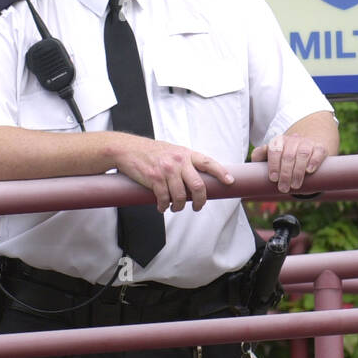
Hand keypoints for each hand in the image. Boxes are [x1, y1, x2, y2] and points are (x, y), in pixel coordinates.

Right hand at [111, 133, 233, 211]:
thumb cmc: (152, 152)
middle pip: (198, 185)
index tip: (230, 182)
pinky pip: (164, 198)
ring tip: (175, 208)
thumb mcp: (173, 151)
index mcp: (186, 154)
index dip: (221, 172)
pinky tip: (162, 207)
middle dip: (200, 200)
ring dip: (179, 206)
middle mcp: (178, 161)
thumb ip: (186, 162)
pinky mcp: (154, 179)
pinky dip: (164, 206)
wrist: (127, 149)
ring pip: (181, 196)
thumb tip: (199, 178)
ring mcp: (166, 170)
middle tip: (197, 206)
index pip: (208, 163)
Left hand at [250, 133, 328, 193]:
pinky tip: (309, 171)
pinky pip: (318, 151)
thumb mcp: (269, 156)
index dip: (273, 165)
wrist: (306, 150)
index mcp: (279, 141)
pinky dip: (314, 161)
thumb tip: (259, 153)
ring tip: (295, 186)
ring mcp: (307, 143)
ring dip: (298, 171)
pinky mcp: (320, 147)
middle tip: (283, 188)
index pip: (274, 150)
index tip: (273, 179)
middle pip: (288, 155)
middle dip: (285, 174)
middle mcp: (293, 140)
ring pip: (303, 154)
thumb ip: (259, 156)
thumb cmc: (284, 157)